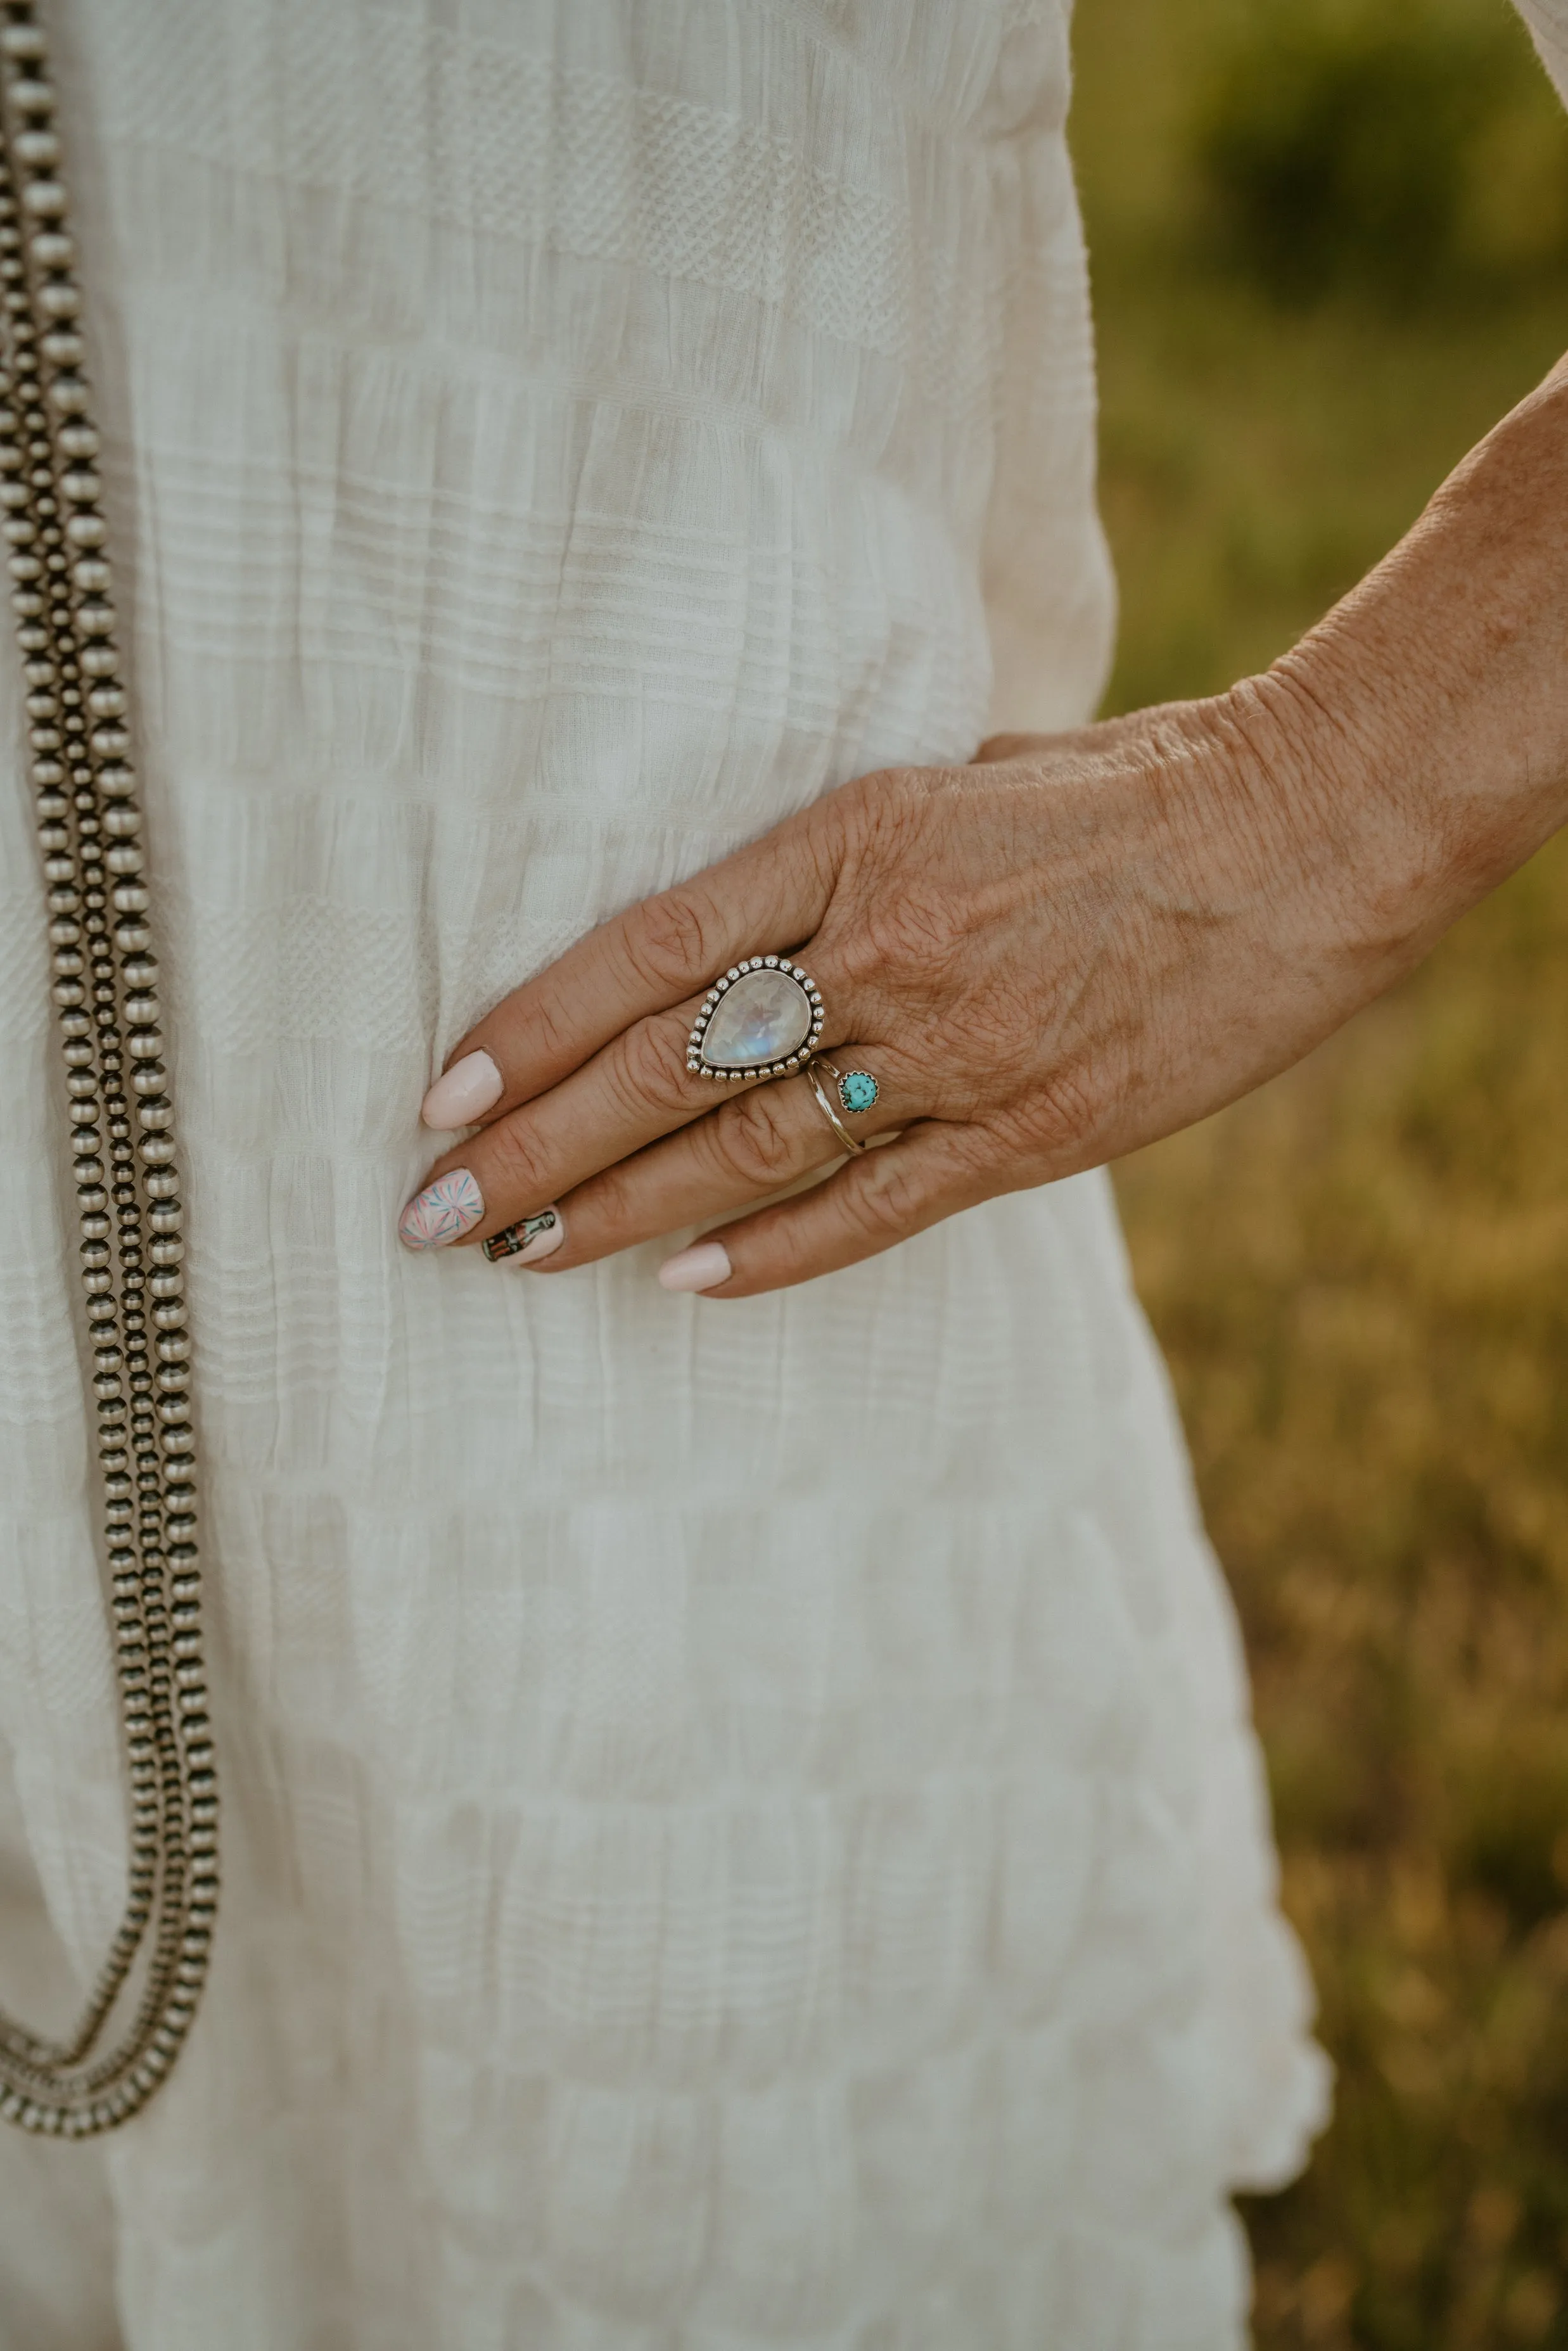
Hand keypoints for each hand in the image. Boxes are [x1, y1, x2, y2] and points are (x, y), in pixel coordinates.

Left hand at [395, 700, 1426, 1296]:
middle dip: (537, 1145)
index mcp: (854, 840)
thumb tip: (747, 918)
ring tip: (522, 1255)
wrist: (1304, 829)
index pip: (650, 949)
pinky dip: (776, 1252)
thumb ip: (842, 854)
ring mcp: (958, 1051)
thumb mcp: (957, 777)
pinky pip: (878, 1207)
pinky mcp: (1034, 1130)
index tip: (444, 1088)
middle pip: (669, 1068)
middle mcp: (885, 951)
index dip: (536, 1026)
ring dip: (621, 1212)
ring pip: (749, 1152)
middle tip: (435, 1209)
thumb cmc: (1127, 785)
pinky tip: (688, 1285)